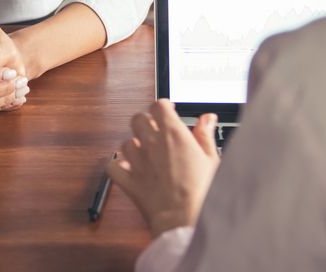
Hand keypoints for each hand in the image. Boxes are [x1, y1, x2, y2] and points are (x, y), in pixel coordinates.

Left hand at [107, 100, 219, 239]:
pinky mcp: (128, 181)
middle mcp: (151, 144)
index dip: (162, 106)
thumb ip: (206, 136)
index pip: (158, 106)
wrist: (185, 220)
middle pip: (138, 119)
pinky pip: (112, 166)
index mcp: (173, 134)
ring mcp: (137, 162)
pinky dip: (117, 165)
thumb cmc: (202, 193)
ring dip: (134, 145)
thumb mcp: (212, 160)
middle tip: (155, 130)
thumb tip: (206, 119)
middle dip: (146, 121)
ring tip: (145, 153)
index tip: (168, 111)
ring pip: (126, 142)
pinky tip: (126, 168)